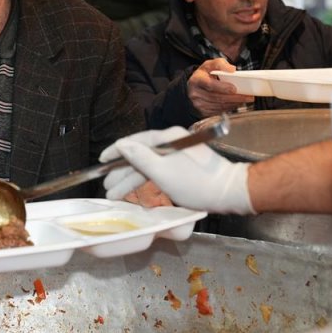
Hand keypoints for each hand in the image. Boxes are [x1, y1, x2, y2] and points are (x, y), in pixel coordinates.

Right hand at [101, 127, 254, 214]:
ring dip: (130, 180)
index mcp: (167, 138)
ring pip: (147, 166)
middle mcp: (171, 143)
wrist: (229, 192)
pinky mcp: (182, 167)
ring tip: (114, 193)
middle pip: (139, 155)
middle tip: (105, 185)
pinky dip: (144, 182)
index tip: (101, 160)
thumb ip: (140, 157)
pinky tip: (134, 191)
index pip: (134, 141)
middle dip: (120, 172)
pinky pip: (157, 172)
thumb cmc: (197, 183)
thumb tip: (121, 145)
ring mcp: (177, 155)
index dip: (116, 151)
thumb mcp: (163, 172)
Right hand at [187, 58, 253, 116]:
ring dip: (234, 103)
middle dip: (234, 97)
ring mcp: (198, 103)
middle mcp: (195, 93)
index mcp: (197, 80)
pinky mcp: (203, 111)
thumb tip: (231, 69)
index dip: (223, 87)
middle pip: (217, 97)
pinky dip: (230, 107)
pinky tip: (236, 103)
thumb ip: (220, 64)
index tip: (234, 88)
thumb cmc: (205, 74)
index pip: (210, 84)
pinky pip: (219, 111)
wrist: (196, 85)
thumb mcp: (210, 64)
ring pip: (220, 105)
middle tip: (248, 96)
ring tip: (245, 99)